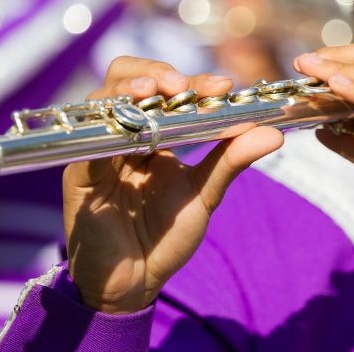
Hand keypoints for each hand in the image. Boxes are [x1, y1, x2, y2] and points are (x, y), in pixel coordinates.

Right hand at [62, 57, 282, 313]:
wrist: (136, 280)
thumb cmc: (166, 236)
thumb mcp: (204, 194)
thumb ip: (231, 160)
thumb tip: (273, 133)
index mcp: (153, 133)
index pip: (167, 90)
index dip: (192, 81)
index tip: (222, 86)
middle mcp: (124, 134)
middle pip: (125, 78)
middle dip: (154, 73)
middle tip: (182, 86)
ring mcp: (98, 150)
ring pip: (101, 99)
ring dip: (127, 89)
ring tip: (155, 93)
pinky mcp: (79, 174)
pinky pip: (87, 143)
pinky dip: (107, 129)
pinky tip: (131, 128)